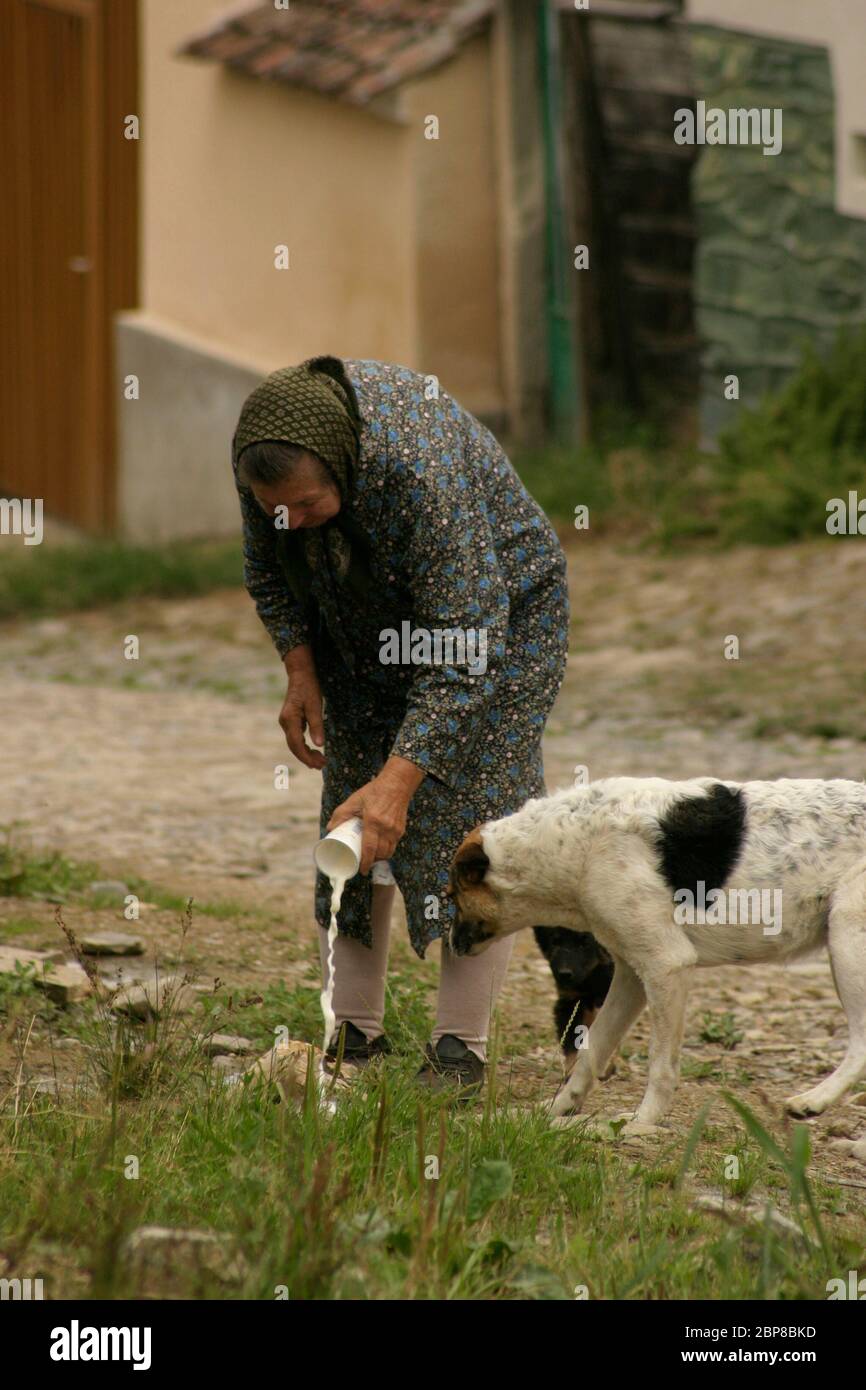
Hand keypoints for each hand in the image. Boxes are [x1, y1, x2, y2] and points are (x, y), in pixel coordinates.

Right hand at [279, 645, 324, 770]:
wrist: (300, 674)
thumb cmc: (309, 687)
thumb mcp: (316, 706)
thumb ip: (317, 725)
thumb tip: (320, 745)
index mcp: (290, 719)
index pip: (296, 744)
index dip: (306, 757)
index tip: (317, 765)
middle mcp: (285, 722)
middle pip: (294, 746)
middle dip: (307, 758)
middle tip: (322, 765)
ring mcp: (286, 722)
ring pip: (294, 743)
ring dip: (306, 753)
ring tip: (320, 761)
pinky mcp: (290, 721)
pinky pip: (295, 738)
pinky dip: (304, 746)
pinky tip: (313, 751)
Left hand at [328, 757, 424, 873]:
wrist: (397, 783)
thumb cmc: (374, 791)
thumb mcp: (354, 800)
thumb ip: (341, 814)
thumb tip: (330, 828)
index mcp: (373, 821)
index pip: (369, 848)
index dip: (365, 862)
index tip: (361, 870)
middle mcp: (386, 828)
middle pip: (380, 853)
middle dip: (371, 861)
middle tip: (363, 863)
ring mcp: (396, 830)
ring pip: (388, 852)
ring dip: (379, 857)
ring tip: (371, 857)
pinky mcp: (401, 829)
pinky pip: (394, 845)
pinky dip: (386, 850)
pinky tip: (380, 848)